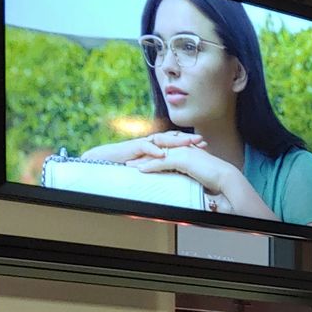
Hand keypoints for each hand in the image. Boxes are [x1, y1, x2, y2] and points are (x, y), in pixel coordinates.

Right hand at [80, 130, 204, 164]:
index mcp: (157, 146)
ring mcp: (143, 143)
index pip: (176, 142)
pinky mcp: (133, 147)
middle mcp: (152, 142)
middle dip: (187, 139)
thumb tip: (177, 174)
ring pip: (161, 140)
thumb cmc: (128, 163)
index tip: (205, 145)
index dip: (190, 143)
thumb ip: (161, 166)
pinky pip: (145, 147)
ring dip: (175, 141)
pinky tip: (163, 153)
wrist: (106, 159)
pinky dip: (154, 150)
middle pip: (172, 138)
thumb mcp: (149, 166)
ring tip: (188, 143)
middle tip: (202, 141)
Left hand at [132, 145, 239, 202]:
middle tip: (129, 160)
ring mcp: (182, 152)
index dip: (151, 155)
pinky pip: (162, 163)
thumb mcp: (200, 173)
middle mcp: (183, 148)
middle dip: (142, 155)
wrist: (226, 177)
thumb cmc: (217, 178)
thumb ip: (191, 173)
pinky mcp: (182, 160)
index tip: (141, 160)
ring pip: (157, 155)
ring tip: (129, 166)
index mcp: (186, 150)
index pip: (165, 151)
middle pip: (157, 150)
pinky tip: (140, 171)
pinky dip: (150, 167)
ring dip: (142, 161)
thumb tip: (185, 180)